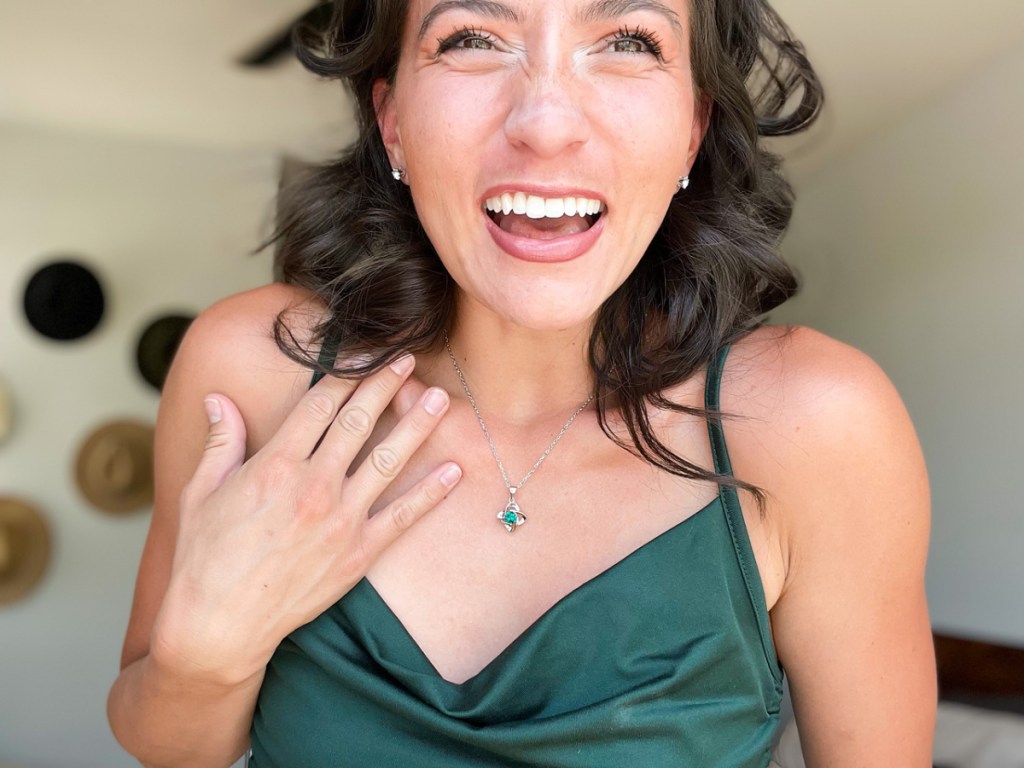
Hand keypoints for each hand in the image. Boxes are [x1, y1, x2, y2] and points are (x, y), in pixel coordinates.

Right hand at [150, 355, 458, 685]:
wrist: (219, 625)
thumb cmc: (204, 557)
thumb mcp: (201, 492)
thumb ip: (221, 441)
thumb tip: (218, 399)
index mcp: (274, 464)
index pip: (319, 404)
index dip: (346, 371)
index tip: (365, 352)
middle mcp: (312, 485)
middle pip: (358, 421)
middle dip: (385, 385)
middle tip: (408, 359)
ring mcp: (339, 520)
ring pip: (388, 460)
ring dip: (418, 426)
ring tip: (441, 399)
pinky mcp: (358, 553)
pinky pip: (403, 516)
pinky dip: (431, 493)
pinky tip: (453, 470)